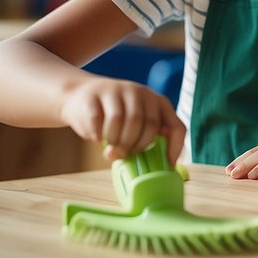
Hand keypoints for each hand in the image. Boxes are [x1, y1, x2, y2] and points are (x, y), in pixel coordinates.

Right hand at [61, 76, 184, 163]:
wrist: (80, 96)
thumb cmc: (114, 118)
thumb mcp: (134, 125)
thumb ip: (140, 140)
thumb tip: (144, 167)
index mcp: (158, 102)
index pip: (177, 126)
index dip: (175, 148)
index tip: (167, 164)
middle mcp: (142, 93)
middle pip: (149, 125)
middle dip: (138, 146)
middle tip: (124, 155)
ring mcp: (118, 90)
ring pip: (124, 121)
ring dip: (117, 142)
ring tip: (111, 149)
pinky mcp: (95, 94)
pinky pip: (98, 119)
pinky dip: (98, 135)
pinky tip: (97, 138)